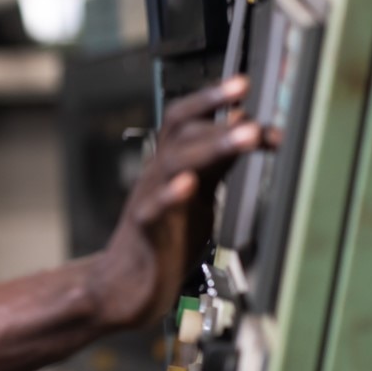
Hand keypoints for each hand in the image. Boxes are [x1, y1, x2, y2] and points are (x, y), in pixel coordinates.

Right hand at [98, 77, 261, 326]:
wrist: (124, 286)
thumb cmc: (164, 238)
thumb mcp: (198, 191)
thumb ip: (217, 159)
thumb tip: (244, 121)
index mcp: (172, 165)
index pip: (187, 119)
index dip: (215, 99)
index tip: (247, 85)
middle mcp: (159, 176)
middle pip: (181, 131)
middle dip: (214, 109)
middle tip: (246, 92)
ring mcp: (149, 201)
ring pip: (175, 163)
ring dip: (212, 145)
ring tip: (244, 135)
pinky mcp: (145, 233)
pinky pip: (154, 209)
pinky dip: (171, 195)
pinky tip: (188, 185)